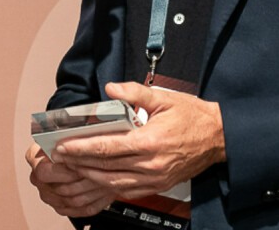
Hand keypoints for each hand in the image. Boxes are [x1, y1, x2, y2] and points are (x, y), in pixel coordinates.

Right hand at [25, 140, 117, 216]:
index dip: (66, 170)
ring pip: (72, 201)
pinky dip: (96, 202)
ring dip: (93, 192)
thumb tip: (87, 131)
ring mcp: (48, 194)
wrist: (69, 151)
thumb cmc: (68, 139)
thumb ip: (72, 134)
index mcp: (34, 158)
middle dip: (84, 181)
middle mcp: (38, 178)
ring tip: (108, 181)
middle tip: (100, 174)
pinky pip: (80, 210)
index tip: (83, 164)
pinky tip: (106, 192)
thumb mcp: (68, 131)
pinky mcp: (61, 206)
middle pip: (60, 189)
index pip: (44, 171)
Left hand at [51, 82, 225, 197]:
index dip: (81, 148)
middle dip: (79, 162)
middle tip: (59, 156)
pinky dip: (108, 185)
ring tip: (73, 166)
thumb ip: (134, 92)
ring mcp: (154, 178)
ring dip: (90, 175)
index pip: (107, 147)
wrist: (219, 138)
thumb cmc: (193, 117)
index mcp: (150, 142)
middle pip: (105, 167)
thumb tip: (111, 88)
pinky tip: (96, 176)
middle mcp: (150, 164)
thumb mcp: (164, 98)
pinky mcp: (157, 184)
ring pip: (113, 183)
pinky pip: (127, 190)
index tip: (64, 146)